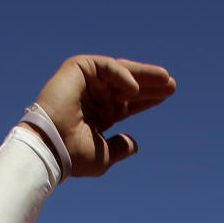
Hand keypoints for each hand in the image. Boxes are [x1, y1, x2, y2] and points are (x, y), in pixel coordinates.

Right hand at [28, 56, 175, 177]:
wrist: (52, 149)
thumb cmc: (74, 156)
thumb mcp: (104, 156)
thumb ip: (120, 148)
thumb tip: (134, 143)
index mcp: (100, 113)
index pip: (129, 102)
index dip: (148, 98)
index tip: (168, 94)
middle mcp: (94, 95)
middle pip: (128, 85)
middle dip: (150, 83)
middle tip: (172, 84)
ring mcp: (85, 81)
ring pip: (120, 72)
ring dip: (143, 75)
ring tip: (164, 80)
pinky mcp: (77, 69)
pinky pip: (105, 66)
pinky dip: (121, 74)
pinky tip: (135, 88)